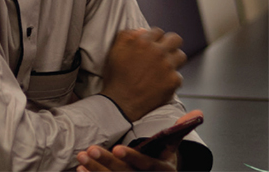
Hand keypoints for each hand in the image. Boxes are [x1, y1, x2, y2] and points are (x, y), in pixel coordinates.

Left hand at [76, 110, 203, 170]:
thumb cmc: (162, 162)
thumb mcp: (173, 148)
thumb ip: (180, 131)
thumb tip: (197, 113)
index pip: (148, 166)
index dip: (133, 158)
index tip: (117, 149)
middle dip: (107, 162)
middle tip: (89, 150)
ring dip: (96, 169)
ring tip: (81, 156)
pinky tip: (80, 168)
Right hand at [100, 28, 185, 120]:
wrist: (121, 102)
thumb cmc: (116, 77)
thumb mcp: (114, 51)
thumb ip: (127, 36)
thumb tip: (141, 31)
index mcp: (143, 41)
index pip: (157, 31)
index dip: (154, 38)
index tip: (152, 45)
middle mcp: (158, 51)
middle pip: (175, 39)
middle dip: (170, 44)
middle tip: (164, 52)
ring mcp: (167, 66)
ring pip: (181, 56)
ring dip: (174, 60)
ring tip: (165, 67)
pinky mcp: (173, 81)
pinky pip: (178, 76)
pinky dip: (171, 79)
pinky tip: (161, 83)